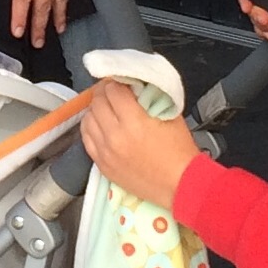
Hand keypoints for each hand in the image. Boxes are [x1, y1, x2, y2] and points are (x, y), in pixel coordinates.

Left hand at [80, 79, 200, 212]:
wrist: (180, 186)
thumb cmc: (180, 151)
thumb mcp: (171, 117)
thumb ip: (151, 99)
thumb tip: (135, 87)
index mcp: (134, 122)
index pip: (113, 91)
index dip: (116, 82)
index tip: (121, 81)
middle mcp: (114, 136)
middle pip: (98, 103)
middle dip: (104, 92)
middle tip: (112, 91)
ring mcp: (105, 152)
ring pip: (87, 119)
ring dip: (96, 109)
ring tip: (106, 107)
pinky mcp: (101, 165)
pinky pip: (86, 139)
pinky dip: (91, 128)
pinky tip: (100, 125)